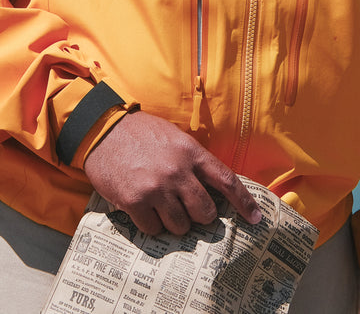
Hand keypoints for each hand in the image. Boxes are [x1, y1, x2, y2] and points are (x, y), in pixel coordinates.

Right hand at [83, 111, 262, 235]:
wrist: (103, 130)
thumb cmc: (141, 133)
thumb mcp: (174, 137)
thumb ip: (193, 160)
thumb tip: (212, 188)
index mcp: (191, 152)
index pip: (226, 180)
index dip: (244, 202)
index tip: (255, 219)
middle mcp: (177, 171)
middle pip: (205, 212)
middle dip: (200, 216)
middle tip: (189, 210)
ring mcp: (157, 188)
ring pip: (181, 226)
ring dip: (175, 222)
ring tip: (162, 207)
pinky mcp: (135, 202)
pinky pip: (154, 230)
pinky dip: (152, 225)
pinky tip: (144, 210)